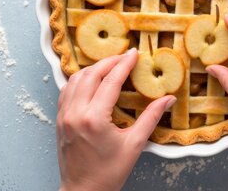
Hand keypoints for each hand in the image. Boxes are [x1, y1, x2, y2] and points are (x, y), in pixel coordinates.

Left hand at [56, 48, 175, 190]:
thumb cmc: (108, 173)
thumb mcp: (134, 145)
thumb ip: (151, 118)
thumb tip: (167, 99)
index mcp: (94, 118)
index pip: (110, 81)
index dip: (124, 64)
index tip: (134, 54)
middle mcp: (75, 113)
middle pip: (91, 74)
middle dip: (109, 62)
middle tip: (124, 56)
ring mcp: (64, 116)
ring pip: (75, 79)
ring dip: (93, 69)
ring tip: (109, 65)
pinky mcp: (59, 120)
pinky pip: (66, 91)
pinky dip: (79, 80)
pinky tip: (91, 80)